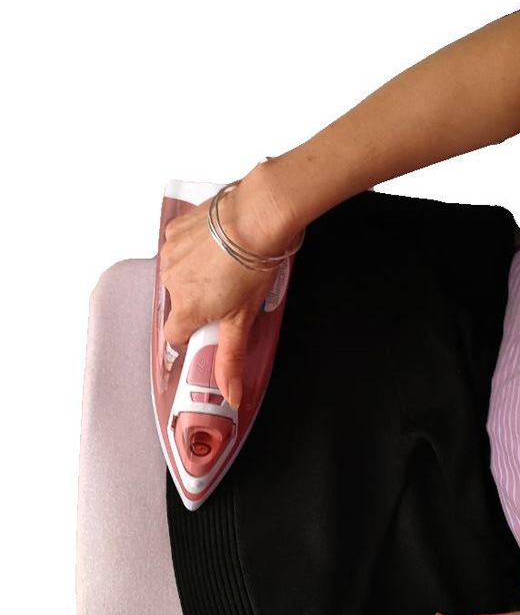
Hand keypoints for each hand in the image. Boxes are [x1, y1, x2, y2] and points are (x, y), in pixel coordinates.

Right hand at [159, 163, 299, 408]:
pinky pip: (178, 249)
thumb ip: (230, 359)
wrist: (255, 218)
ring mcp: (170, 254)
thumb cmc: (252, 266)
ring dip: (196, 276)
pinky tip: (215, 248)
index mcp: (186, 309)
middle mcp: (171, 282)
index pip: (176, 335)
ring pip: (178, 276)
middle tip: (226, 293)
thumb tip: (231, 396)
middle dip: (199, 302)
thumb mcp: (243, 320)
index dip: (193, 333)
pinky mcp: (174, 231)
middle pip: (180, 304)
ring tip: (224, 268)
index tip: (209, 326)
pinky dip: (193, 251)